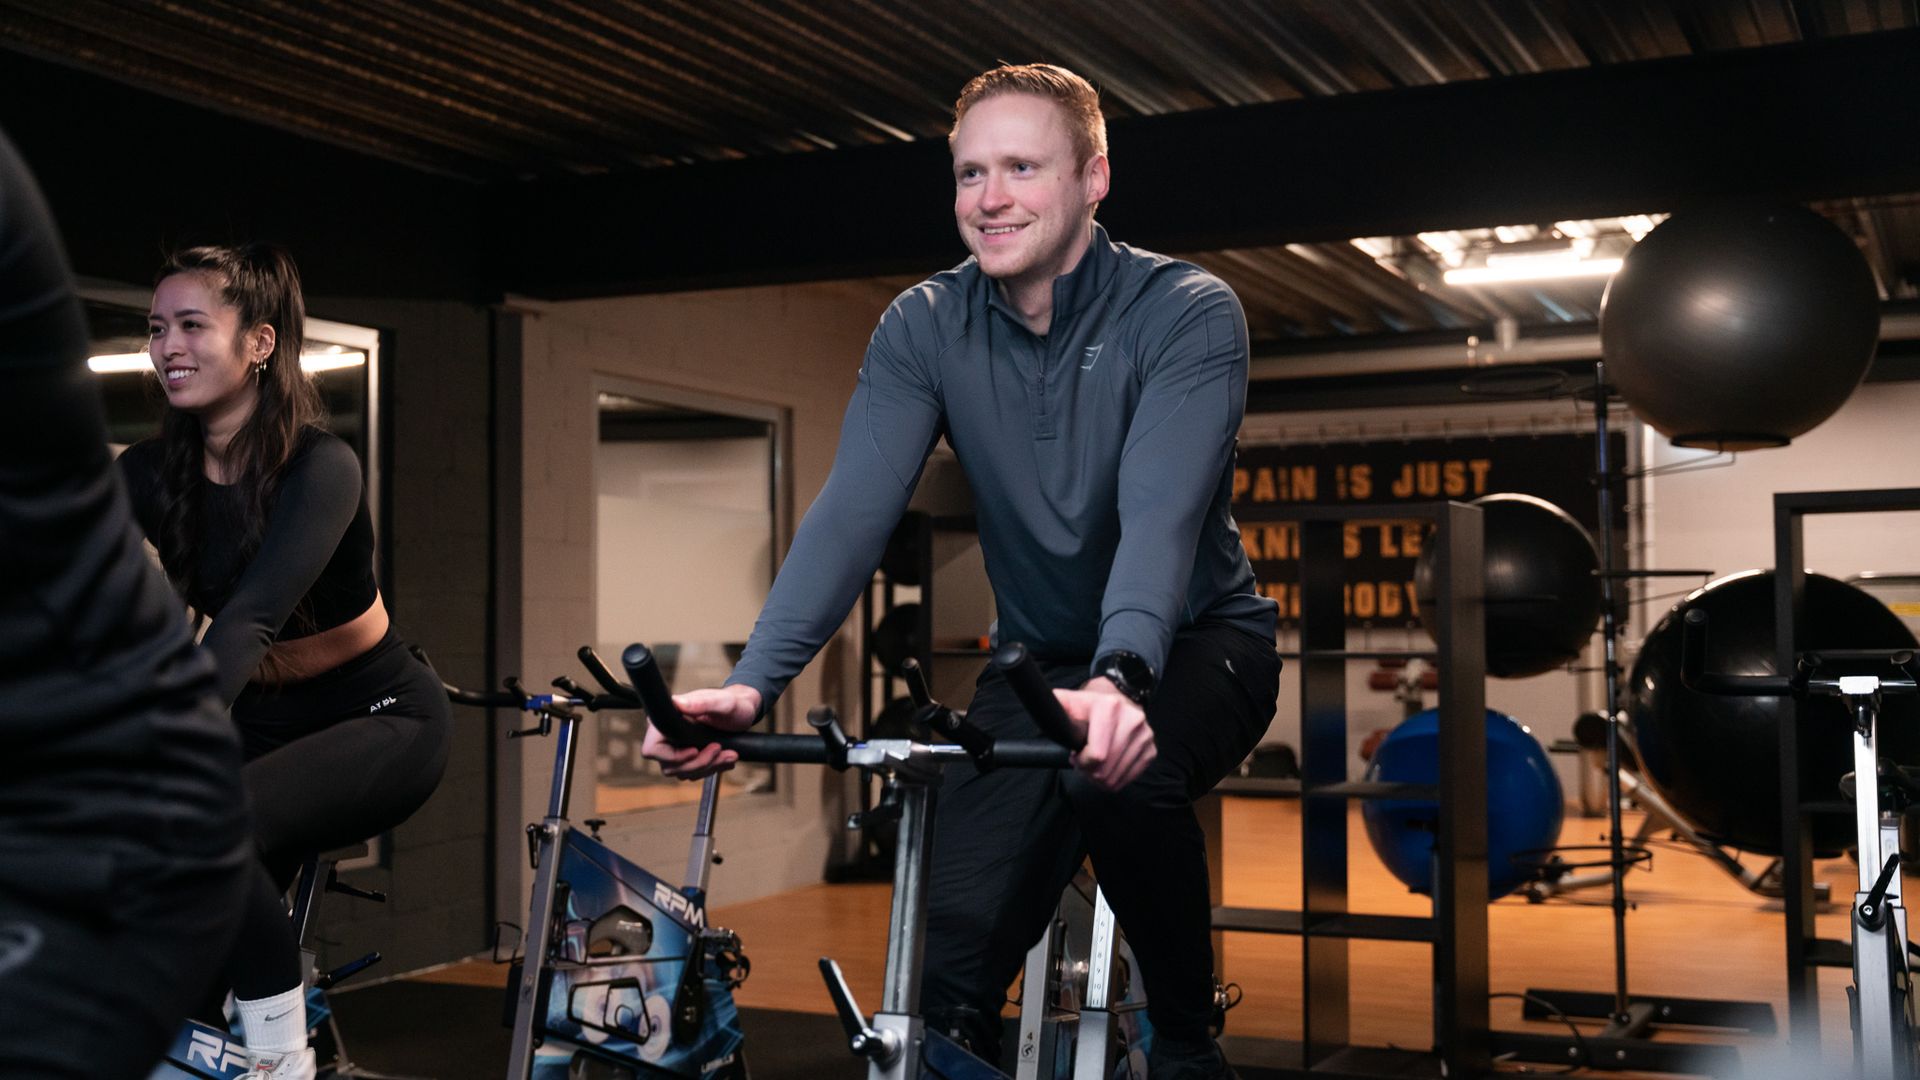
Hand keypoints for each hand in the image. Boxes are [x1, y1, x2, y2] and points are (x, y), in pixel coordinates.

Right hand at [639, 684, 761, 779]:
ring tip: (728, 754)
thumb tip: (679, 703)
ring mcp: (677, 747)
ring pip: (683, 772)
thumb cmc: (733, 703)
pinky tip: (725, 758)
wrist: (743, 711)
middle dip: (699, 763)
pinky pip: (694, 773)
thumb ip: (701, 702)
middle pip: (670, 766)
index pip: (653, 749)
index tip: (695, 750)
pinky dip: (711, 768)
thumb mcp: (722, 702)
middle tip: (719, 750)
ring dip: (708, 767)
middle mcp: (668, 734)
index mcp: (668, 719)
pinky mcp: (689, 756)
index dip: (672, 757)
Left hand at [1053, 677, 1156, 790]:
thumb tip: (1041, 704)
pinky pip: (1130, 778)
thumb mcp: (1070, 702)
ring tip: (1096, 764)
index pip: (1096, 755)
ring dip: (1102, 777)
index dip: (1081, 762)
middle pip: (1105, 770)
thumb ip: (1054, 704)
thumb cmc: (1090, 706)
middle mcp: (1132, 720)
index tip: (1076, 756)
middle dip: (1090, 772)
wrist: (1118, 700)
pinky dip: (1116, 778)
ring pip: (1117, 778)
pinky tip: (1109, 765)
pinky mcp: (1151, 749)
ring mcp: (1145, 736)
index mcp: (1110, 708)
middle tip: (1084, 762)